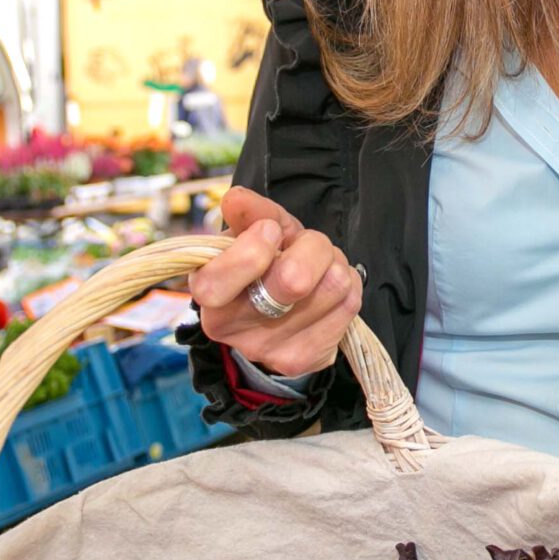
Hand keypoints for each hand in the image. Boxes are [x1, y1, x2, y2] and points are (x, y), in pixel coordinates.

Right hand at [187, 188, 360, 380]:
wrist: (282, 315)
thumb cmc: (265, 264)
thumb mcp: (254, 232)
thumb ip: (250, 213)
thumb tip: (236, 199)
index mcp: (209, 293)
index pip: (217, 284)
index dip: (252, 252)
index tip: (271, 232)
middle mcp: (234, 329)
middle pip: (292, 281)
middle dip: (312, 246)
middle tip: (305, 244)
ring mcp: (272, 350)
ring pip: (333, 285)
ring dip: (334, 262)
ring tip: (319, 266)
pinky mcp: (307, 360)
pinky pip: (349, 303)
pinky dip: (348, 283)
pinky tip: (328, 289)